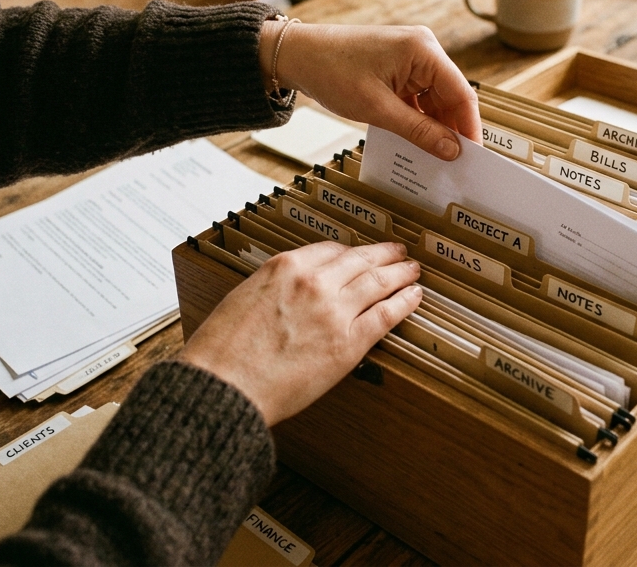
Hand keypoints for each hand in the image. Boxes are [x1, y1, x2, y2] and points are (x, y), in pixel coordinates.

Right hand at [180, 241, 421, 424]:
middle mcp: (314, 282)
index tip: (358, 254)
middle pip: (359, 260)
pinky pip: (386, 315)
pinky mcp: (348, 343)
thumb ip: (273, 288)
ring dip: (400, 273)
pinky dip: (404, 302)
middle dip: (382, 255)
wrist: (225, 385)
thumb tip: (289, 293)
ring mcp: (334, 310)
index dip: (350, 252)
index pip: (329, 250)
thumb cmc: (222, 350)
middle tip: (397, 252)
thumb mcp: (242, 297)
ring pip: (378, 282)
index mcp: (284, 267)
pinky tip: (414, 297)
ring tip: (412, 270)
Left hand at [260, 22, 480, 160]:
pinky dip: (418, 119)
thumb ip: (418, 130)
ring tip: (436, 158)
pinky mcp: (398, 68)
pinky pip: (417, 97)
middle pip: (450, 97)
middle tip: (456, 165)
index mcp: (423, 50)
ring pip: (434, 100)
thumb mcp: (377, 108)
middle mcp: (423, 49)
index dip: (470, 127)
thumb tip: (452, 150)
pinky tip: (417, 142)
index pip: (461, 93)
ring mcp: (411, 58)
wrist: (296, 55)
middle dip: (452, 129)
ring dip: (434, 127)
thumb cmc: (331, 71)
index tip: (473, 157)